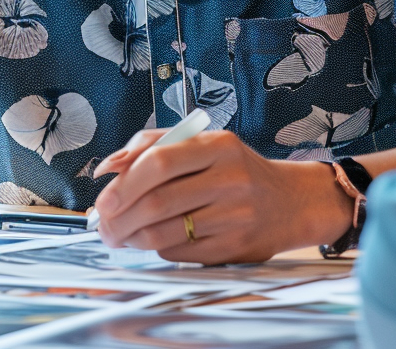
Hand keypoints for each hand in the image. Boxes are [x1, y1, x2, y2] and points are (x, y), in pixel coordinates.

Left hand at [91, 128, 350, 263]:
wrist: (292, 201)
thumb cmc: (235, 168)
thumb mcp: (202, 143)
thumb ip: (153, 145)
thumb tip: (109, 166)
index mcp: (218, 145)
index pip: (160, 162)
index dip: (125, 182)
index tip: (103, 198)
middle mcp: (230, 179)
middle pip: (158, 201)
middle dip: (120, 217)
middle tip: (103, 224)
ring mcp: (235, 216)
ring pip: (166, 232)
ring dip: (132, 237)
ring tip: (119, 235)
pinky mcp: (236, 248)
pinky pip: (181, 252)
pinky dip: (157, 249)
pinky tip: (149, 242)